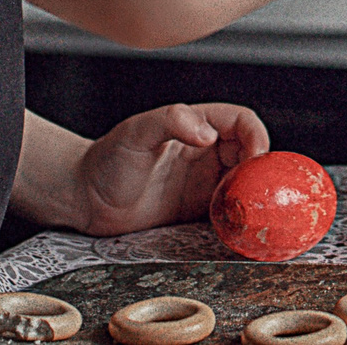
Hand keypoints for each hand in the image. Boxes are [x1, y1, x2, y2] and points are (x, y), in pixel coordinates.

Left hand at [67, 102, 270, 235]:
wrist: (85, 200)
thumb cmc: (105, 160)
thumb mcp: (136, 132)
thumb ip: (170, 120)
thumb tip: (207, 132)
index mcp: (196, 125)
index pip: (241, 121)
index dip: (256, 135)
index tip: (257, 157)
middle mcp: (205, 151)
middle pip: (250, 153)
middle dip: (261, 170)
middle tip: (258, 190)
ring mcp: (202, 181)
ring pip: (244, 183)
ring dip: (252, 195)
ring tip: (250, 210)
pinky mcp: (196, 210)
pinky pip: (228, 211)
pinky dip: (239, 218)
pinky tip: (235, 226)